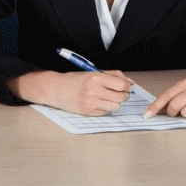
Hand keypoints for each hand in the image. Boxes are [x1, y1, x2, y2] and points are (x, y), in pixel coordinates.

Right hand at [12, 70, 132, 115]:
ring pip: (116, 106)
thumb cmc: (75, 80)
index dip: (128, 86)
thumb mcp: (92, 72)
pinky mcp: (87, 112)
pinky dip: (106, 108)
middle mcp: (92, 90)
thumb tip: (130, 83)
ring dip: (116, 103)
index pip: (121, 85)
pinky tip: (100, 103)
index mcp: (94, 77)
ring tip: (109, 98)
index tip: (128, 86)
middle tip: (120, 93)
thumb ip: (112, 75)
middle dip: (124, 95)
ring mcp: (89, 102)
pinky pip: (106, 112)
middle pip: (121, 97)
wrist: (55, 89)